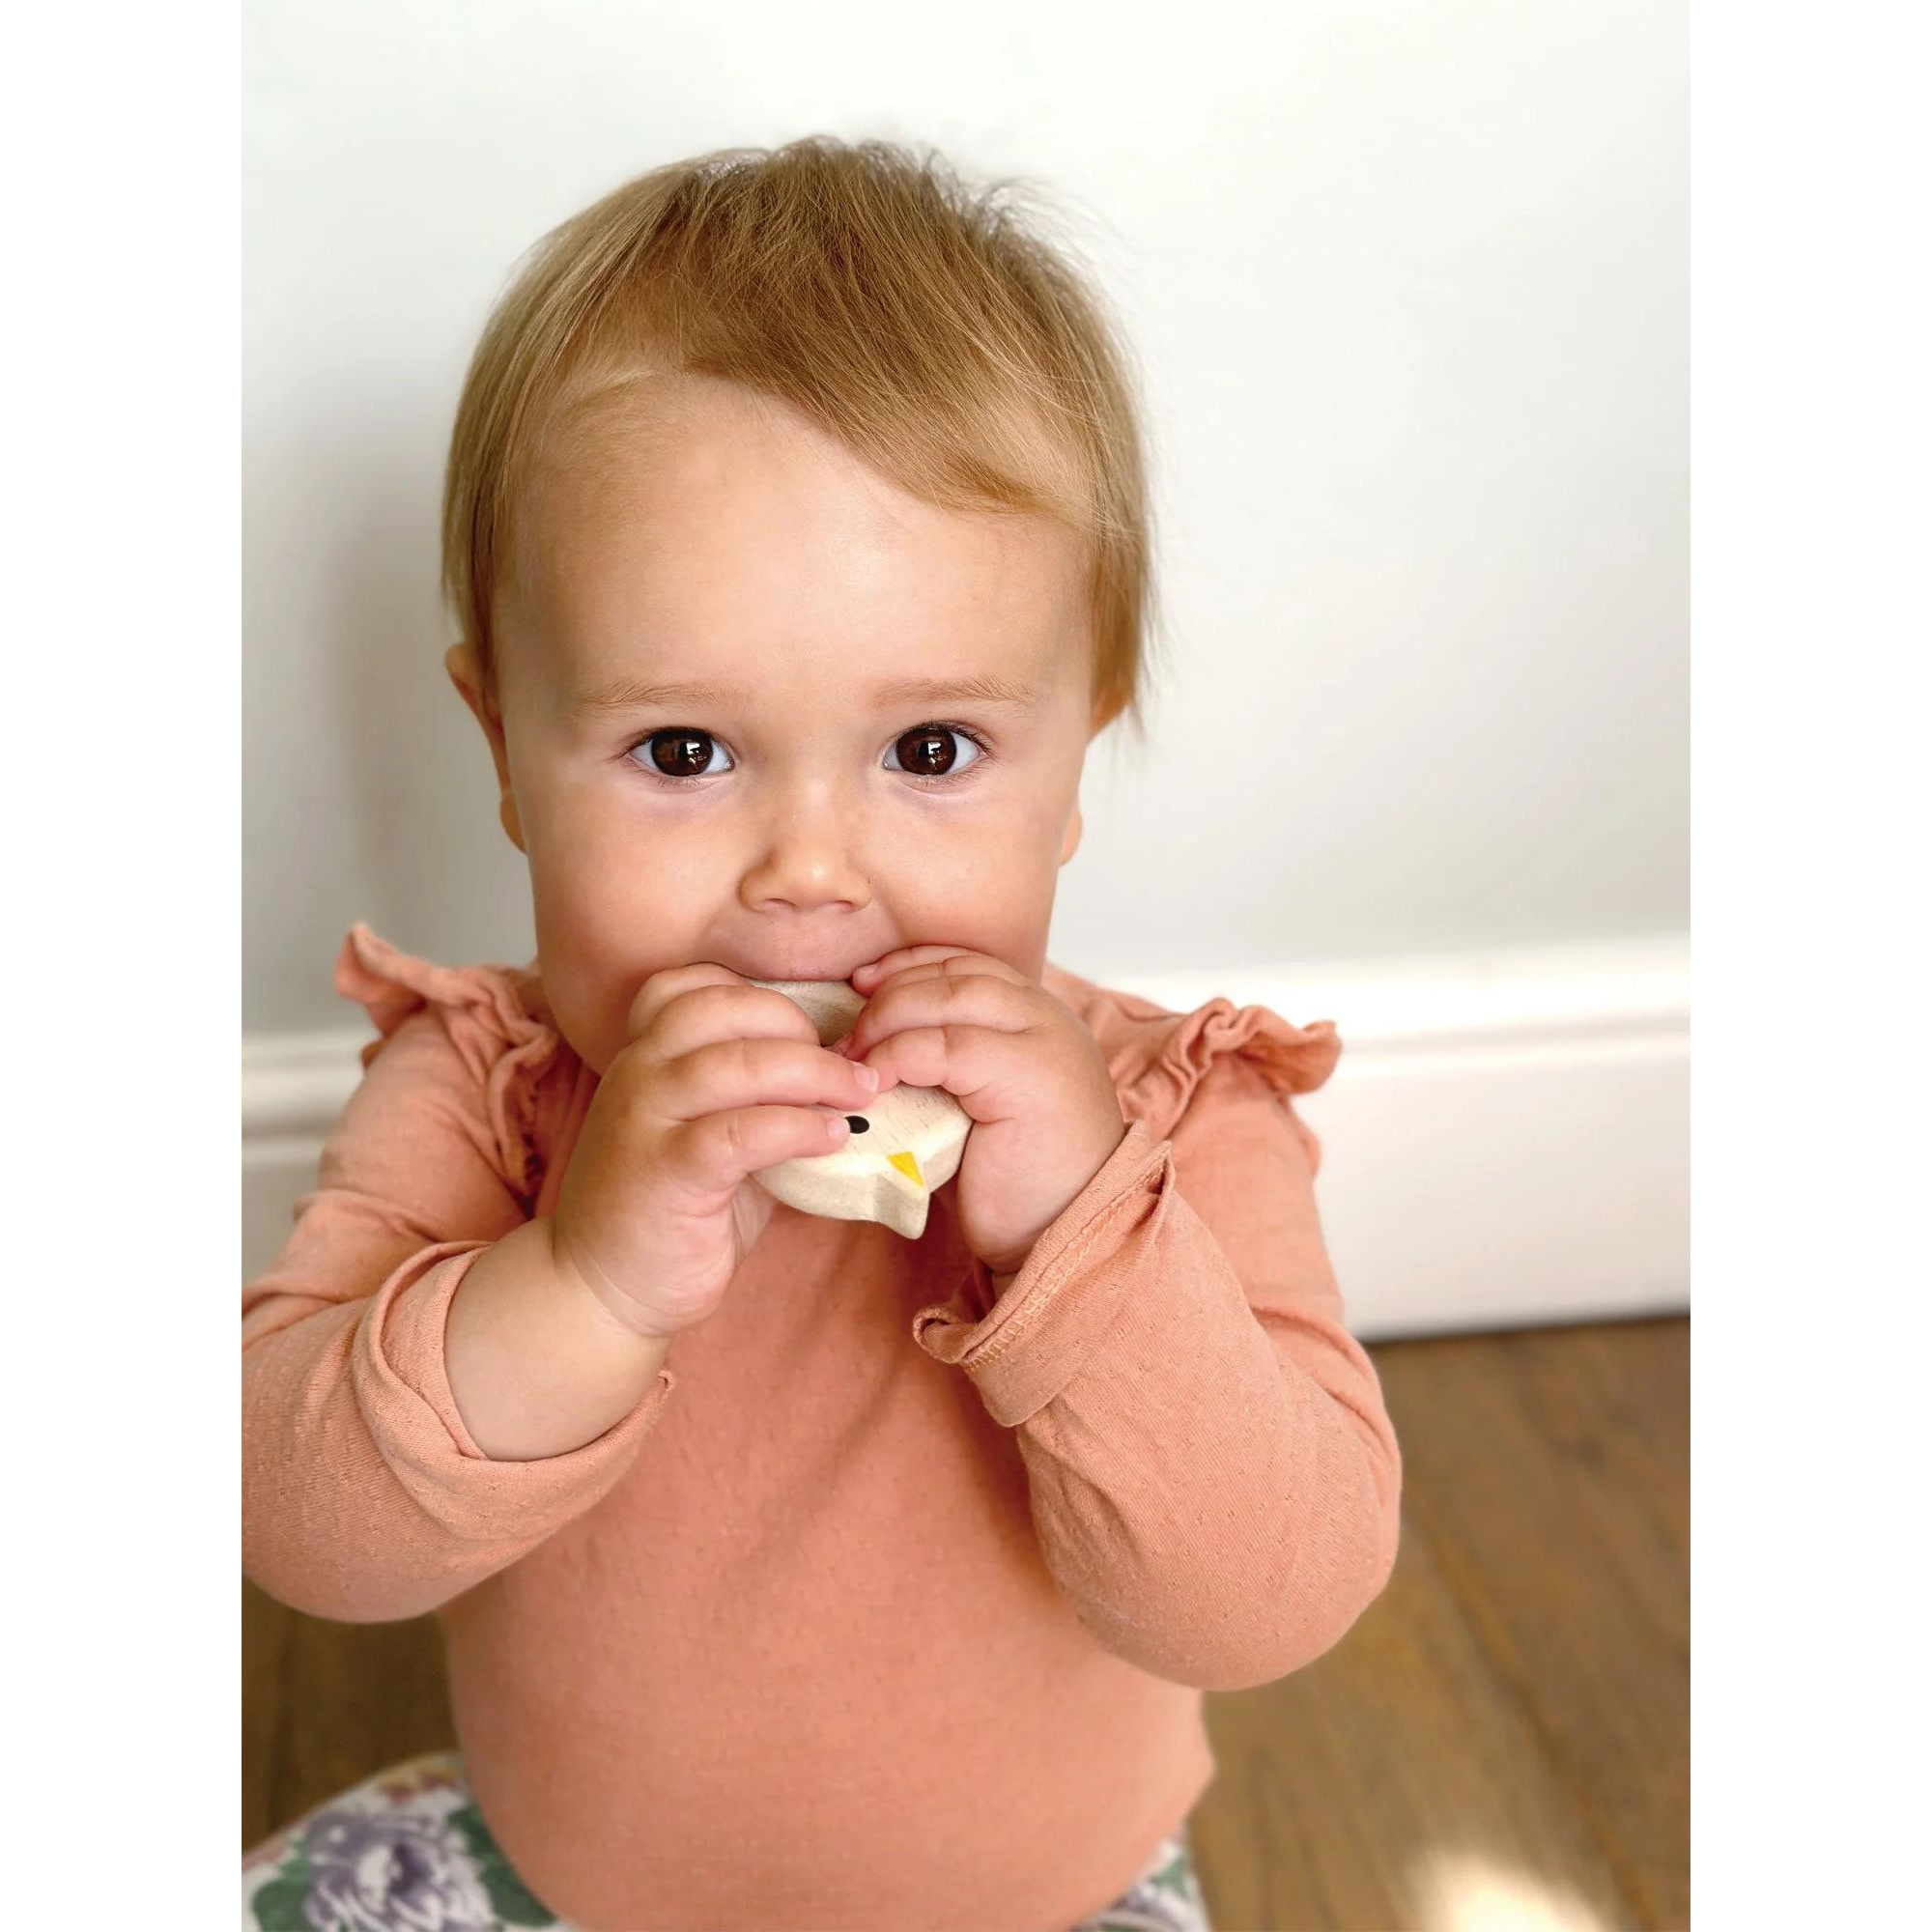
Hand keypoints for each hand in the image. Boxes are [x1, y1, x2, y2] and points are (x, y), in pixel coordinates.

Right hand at [548, 966, 881, 1337]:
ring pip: (738, 1064)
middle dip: (802, 1029)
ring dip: (815, 1075)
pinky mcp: (664, 1171)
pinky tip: (834, 1138)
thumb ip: (753, 1095)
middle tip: (854, 1066)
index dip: (766, 997)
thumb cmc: (671, 1209)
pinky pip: (741, 1131)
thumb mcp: (709, 1133)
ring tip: (861, 1096)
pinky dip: (798, 1127)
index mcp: (644, 1054)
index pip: (695, 984)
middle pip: (726, 1009)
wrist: (601, 1289)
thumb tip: (844, 1071)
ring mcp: (643, 1117)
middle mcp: (637, 1072)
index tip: (817, 1032)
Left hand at [835, 947, 1129, 1277]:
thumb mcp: (972, 1109)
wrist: (1060, 1236)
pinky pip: (948, 1046)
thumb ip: (940, 1068)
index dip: (907, 967)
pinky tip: (874, 1082)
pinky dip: (899, 1056)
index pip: (965, 963)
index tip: (861, 985)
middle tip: (845, 1033)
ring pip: (952, 996)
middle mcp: (1047, 1019)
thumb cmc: (1014, 1184)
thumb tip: (865, 1050)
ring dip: (889, 1019)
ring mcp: (1044, 1042)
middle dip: (891, 992)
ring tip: (851, 1057)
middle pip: (956, 971)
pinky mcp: (1030, 1077)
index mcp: (1038, 1018)